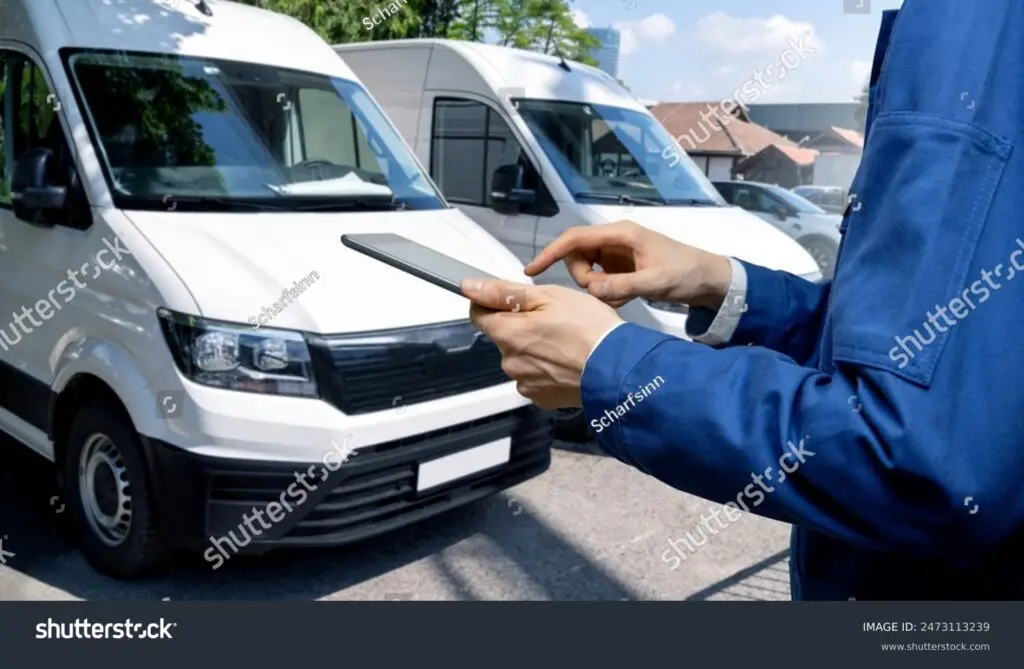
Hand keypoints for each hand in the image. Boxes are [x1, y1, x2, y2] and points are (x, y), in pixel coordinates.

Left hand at [461, 278, 622, 408]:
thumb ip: (504, 292)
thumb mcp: (548, 296)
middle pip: (503, 337)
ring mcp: (525, 382)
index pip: (478, 315)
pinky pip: (535, 378)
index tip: (511, 299)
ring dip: (535, 349)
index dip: (491, 303)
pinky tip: (567, 361)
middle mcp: (510, 362)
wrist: (619, 368)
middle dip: (520, 327)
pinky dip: (547, 369)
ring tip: (565, 342)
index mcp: (508, 333)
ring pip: (520, 358)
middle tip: (553, 320)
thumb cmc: (589, 328)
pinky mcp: (542, 398)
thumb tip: (469, 287)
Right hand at [525, 220, 732, 309]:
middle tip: (604, 294)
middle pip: (577, 256)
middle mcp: (615, 240)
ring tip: (619, 299)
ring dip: (595, 287)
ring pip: (587, 270)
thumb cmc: (687, 274)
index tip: (532, 271)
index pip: (575, 239)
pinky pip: (600, 279)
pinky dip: (605, 292)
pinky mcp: (622, 267)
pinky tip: (623, 299)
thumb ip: (622, 286)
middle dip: (583, 278)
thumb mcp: (655, 282)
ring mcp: (618, 254)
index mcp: (621, 234)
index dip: (550, 253)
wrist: (710, 280)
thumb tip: (590, 290)